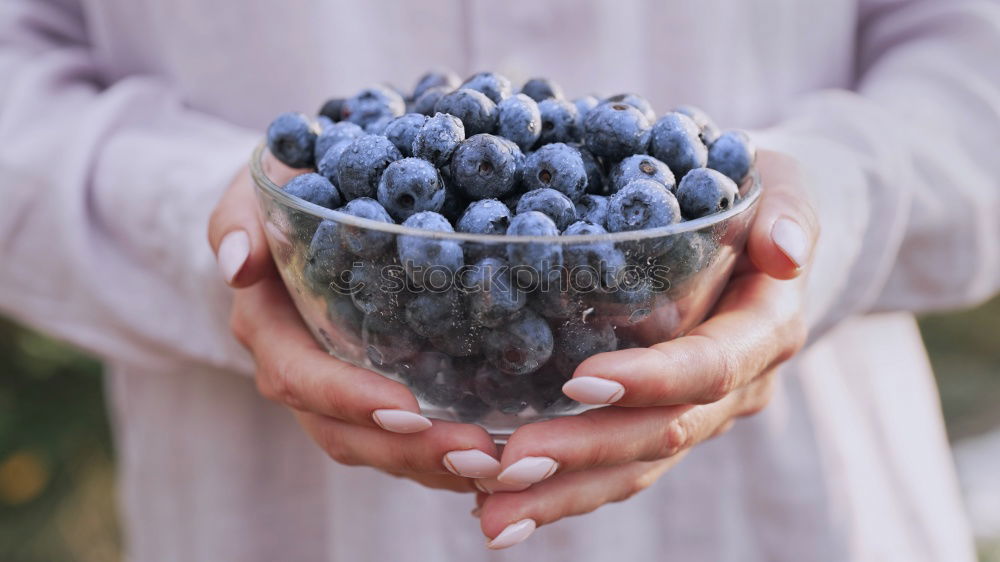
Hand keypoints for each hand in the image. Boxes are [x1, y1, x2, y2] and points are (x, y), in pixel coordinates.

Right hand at [207, 152, 499, 491]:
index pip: (301, 378)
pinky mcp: (378, 393)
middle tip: (479, 457)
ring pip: (381, 449)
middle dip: (410, 452)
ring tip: (500, 470)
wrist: (313, 201)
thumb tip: (237, 266)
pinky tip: (500, 463)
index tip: (408, 412)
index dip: (349, 400)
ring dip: (437, 466)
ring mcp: (340, 392)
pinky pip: (407, 439)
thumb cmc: (293, 188)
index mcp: (271, 329)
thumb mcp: (261, 191)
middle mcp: (302, 372)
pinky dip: (447, 458)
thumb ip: (239, 221)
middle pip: (346, 433)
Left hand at [473, 150, 819, 548]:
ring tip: (488, 516)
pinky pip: (614, 466)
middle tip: (504, 469)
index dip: (650, 380)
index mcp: (763, 333)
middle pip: (658, 437)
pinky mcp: (660, 424)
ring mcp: (697, 417)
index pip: (707, 369)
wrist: (767, 243)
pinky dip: (559, 490)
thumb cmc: (757, 201)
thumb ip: (787, 214)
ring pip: (632, 469)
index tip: (579, 383)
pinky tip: (496, 502)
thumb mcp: (780, 188)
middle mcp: (733, 391)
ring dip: (559, 496)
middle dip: (581, 456)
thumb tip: (783, 252)